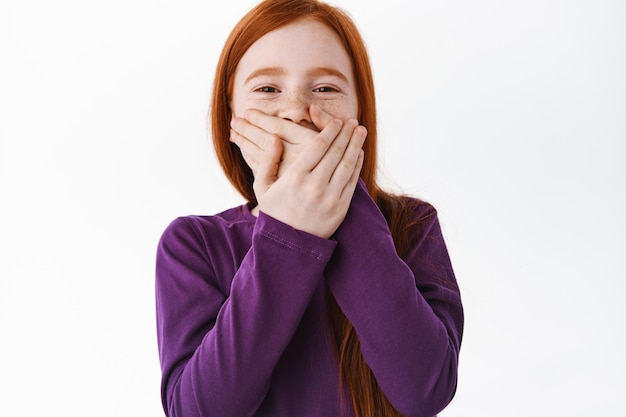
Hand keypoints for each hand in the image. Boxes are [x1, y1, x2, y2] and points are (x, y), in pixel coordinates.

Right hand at [229, 104, 366, 237]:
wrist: (288, 245)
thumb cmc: (274, 211)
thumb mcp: (262, 186)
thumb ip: (267, 159)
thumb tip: (274, 136)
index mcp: (295, 178)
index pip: (317, 147)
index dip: (330, 131)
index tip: (337, 121)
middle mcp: (314, 186)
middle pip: (335, 152)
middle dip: (346, 134)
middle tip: (353, 121)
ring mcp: (330, 198)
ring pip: (347, 165)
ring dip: (355, 145)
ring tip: (361, 131)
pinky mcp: (341, 208)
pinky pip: (352, 182)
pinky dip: (357, 165)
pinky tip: (358, 153)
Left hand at [230, 104, 334, 177]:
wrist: (330, 201)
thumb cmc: (336, 165)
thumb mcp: (334, 141)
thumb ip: (324, 122)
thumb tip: (312, 108)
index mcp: (306, 144)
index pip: (278, 127)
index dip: (261, 118)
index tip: (248, 111)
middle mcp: (294, 159)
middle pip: (263, 140)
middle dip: (247, 129)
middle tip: (233, 121)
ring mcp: (285, 174)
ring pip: (258, 155)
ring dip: (244, 142)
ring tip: (233, 132)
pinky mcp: (279, 185)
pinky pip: (258, 169)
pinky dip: (249, 157)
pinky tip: (243, 148)